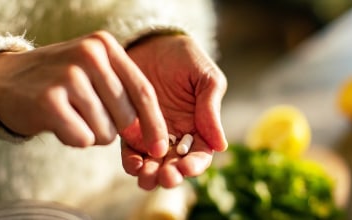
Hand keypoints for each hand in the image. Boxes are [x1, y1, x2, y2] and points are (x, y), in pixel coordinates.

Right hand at [0, 31, 168, 155]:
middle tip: (86, 114)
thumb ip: (123, 93)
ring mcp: (69, 76)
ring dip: (91, 133)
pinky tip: (57, 121)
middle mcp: (89, 55)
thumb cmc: (58, 82)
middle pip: (126, 117)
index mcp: (104, 45)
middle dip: (112, 128)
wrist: (3, 81)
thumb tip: (152, 135)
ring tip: (70, 114)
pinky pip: (82, 139)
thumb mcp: (92, 72)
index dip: (155, 124)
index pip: (143, 91)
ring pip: (105, 132)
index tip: (161, 147)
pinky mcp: (49, 100)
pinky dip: (72, 138)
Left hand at [121, 35, 227, 189]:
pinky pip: (130, 151)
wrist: (152, 42)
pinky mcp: (130, 129)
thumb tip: (221, 146)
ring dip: (150, 175)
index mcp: (199, 127)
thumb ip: (211, 109)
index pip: (199, 155)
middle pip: (175, 166)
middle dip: (171, 176)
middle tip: (165, 177)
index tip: (187, 167)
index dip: (195, 165)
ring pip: (152, 164)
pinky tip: (133, 164)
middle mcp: (176, 136)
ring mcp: (151, 134)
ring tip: (146, 177)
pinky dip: (131, 162)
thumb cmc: (184, 58)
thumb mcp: (205, 78)